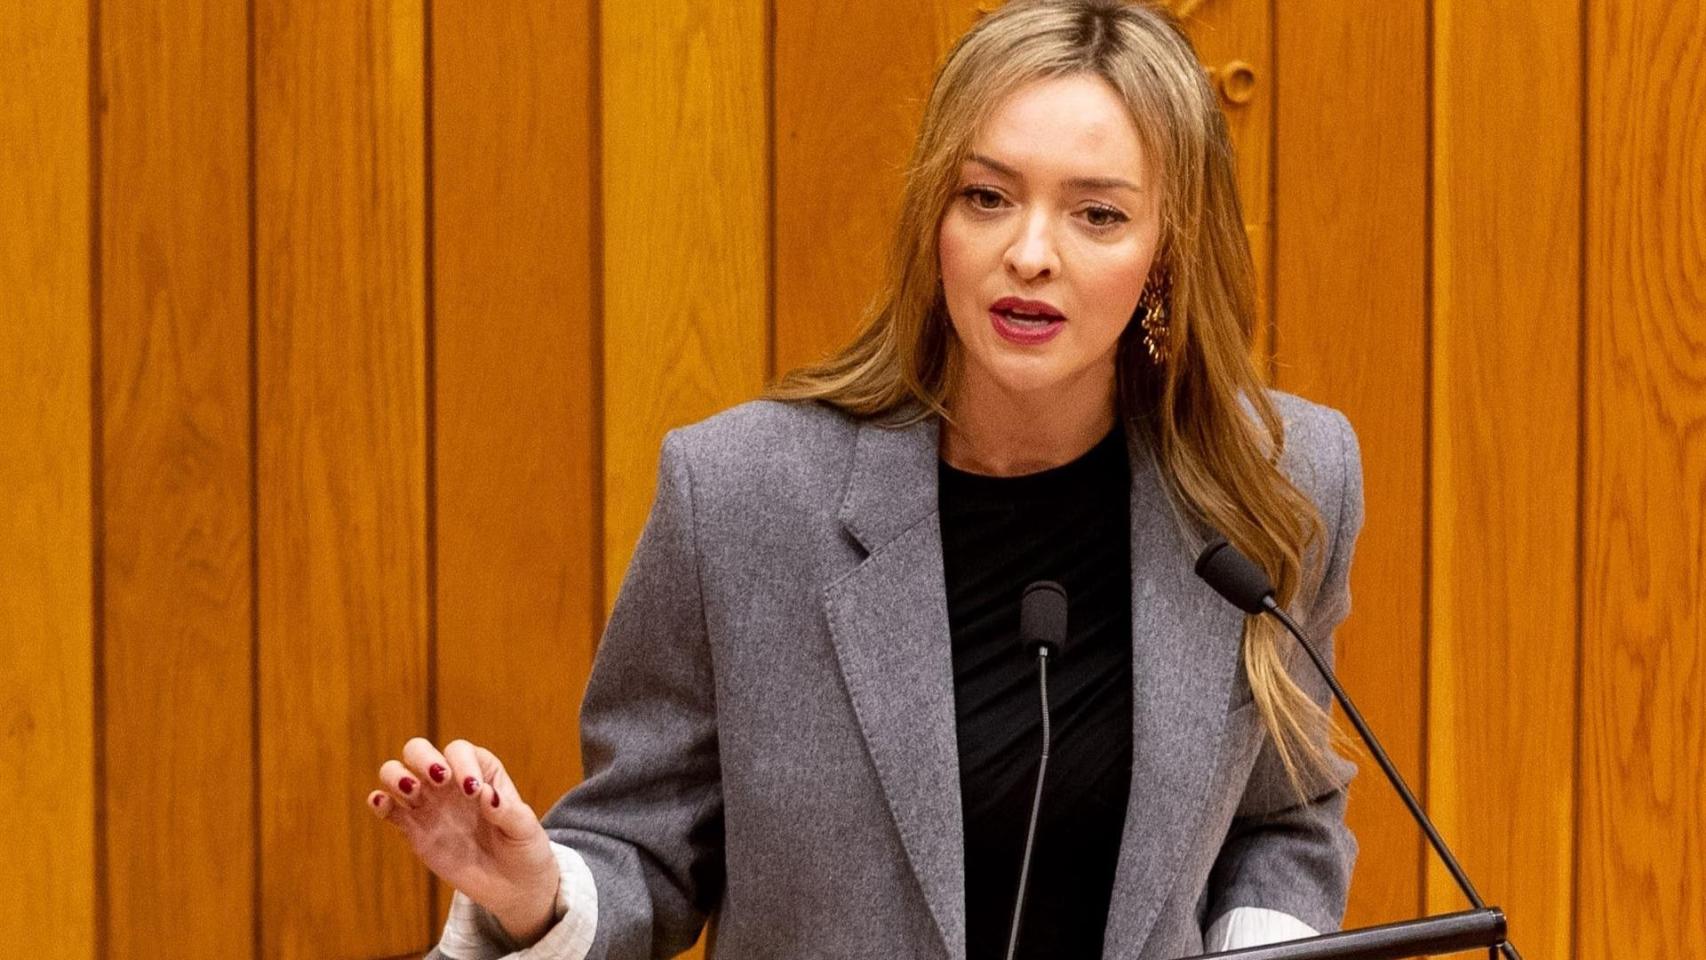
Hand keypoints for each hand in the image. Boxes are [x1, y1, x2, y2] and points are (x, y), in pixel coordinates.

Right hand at [367, 738, 560, 942]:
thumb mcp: (525, 830)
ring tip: (412, 793)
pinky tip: (381, 804)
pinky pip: (389, 810)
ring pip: (396, 774)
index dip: (462, 764)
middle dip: (422, 758)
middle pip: (419, 751)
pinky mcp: (414, 831)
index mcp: (480, 771)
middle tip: (438, 780)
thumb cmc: (524, 848)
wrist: (513, 885)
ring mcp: (429, 805)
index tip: (472, 791)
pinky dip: (379, 802)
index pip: (460, 751)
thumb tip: (487, 795)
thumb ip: (508, 812)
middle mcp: (449, 782)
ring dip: (396, 776)